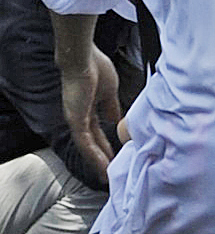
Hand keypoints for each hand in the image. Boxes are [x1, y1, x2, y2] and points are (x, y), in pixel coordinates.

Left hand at [60, 46, 121, 188]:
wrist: (83, 58)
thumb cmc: (96, 68)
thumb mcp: (109, 92)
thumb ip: (112, 108)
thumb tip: (118, 120)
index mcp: (87, 108)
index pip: (97, 132)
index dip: (106, 144)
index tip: (116, 155)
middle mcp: (79, 116)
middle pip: (91, 142)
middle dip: (101, 158)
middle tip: (109, 173)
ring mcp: (76, 118)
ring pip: (87, 146)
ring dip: (97, 161)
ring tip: (107, 176)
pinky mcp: (76, 119)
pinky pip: (85, 141)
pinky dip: (93, 154)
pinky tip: (103, 165)